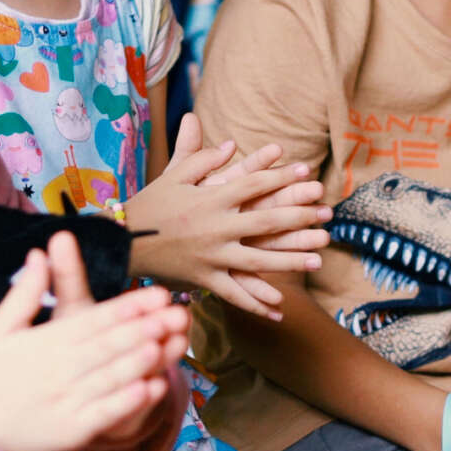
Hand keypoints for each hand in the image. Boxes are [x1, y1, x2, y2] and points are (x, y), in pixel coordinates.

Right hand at [0, 233, 183, 450]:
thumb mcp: (2, 327)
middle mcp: (55, 370)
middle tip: (174, 313)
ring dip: (138, 362)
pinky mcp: (70, 431)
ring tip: (166, 344)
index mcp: (43, 343)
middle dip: (142, 328)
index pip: (91, 320)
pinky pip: (104, 414)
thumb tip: (38, 253)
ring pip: (108, 379)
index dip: (125, 307)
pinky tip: (151, 388)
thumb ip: (25, 292)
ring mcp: (64, 402)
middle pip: (105, 346)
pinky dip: (128, 402)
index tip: (156, 294)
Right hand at [126, 114, 328, 317]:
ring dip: (291, 260)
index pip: (254, 184)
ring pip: (259, 259)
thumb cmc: (150, 204)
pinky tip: (280, 308)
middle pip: (266, 220)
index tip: (307, 173)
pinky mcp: (204, 278)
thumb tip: (231, 143)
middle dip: (300, 217)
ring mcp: (212, 255)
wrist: (122, 241)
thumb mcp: (174, 174)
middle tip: (327, 215)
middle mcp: (216, 226)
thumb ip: (203, 157)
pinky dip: (257, 301)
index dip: (282, 177)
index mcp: (211, 198)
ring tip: (318, 260)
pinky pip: (236, 292)